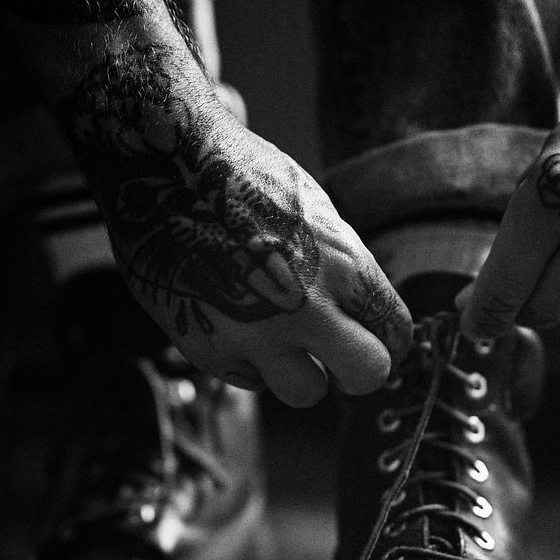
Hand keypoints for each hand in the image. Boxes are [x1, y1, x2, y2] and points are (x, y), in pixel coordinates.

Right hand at [60, 45, 412, 406]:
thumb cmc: (246, 181)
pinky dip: (251, 360)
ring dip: (302, 373)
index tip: (374, 338)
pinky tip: (235, 319)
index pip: (395, 333)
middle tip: (341, 357)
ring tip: (282, 339)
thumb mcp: (318, 215)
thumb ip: (348, 275)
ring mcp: (255, 335)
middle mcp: (306, 308)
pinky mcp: (210, 351)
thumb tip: (367, 322)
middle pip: (368, 376)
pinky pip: (251, 379)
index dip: (388, 340)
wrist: (164, 166)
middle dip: (359, 371)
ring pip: (307, 394)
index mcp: (343, 267)